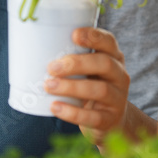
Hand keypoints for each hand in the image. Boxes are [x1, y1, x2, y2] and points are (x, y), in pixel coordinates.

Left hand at [45, 27, 130, 144]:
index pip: (109, 41)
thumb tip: (37, 46)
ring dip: (71, 87)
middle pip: (104, 63)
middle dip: (76, 63)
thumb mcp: (89, 70)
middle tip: (52, 67)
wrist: (111, 122)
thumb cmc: (91, 87)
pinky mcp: (110, 120)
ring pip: (100, 90)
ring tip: (49, 86)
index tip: (73, 35)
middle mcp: (120, 76)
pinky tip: (55, 107)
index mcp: (114, 58)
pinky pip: (93, 117)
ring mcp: (118, 99)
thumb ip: (74, 57)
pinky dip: (72, 112)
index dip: (93, 36)